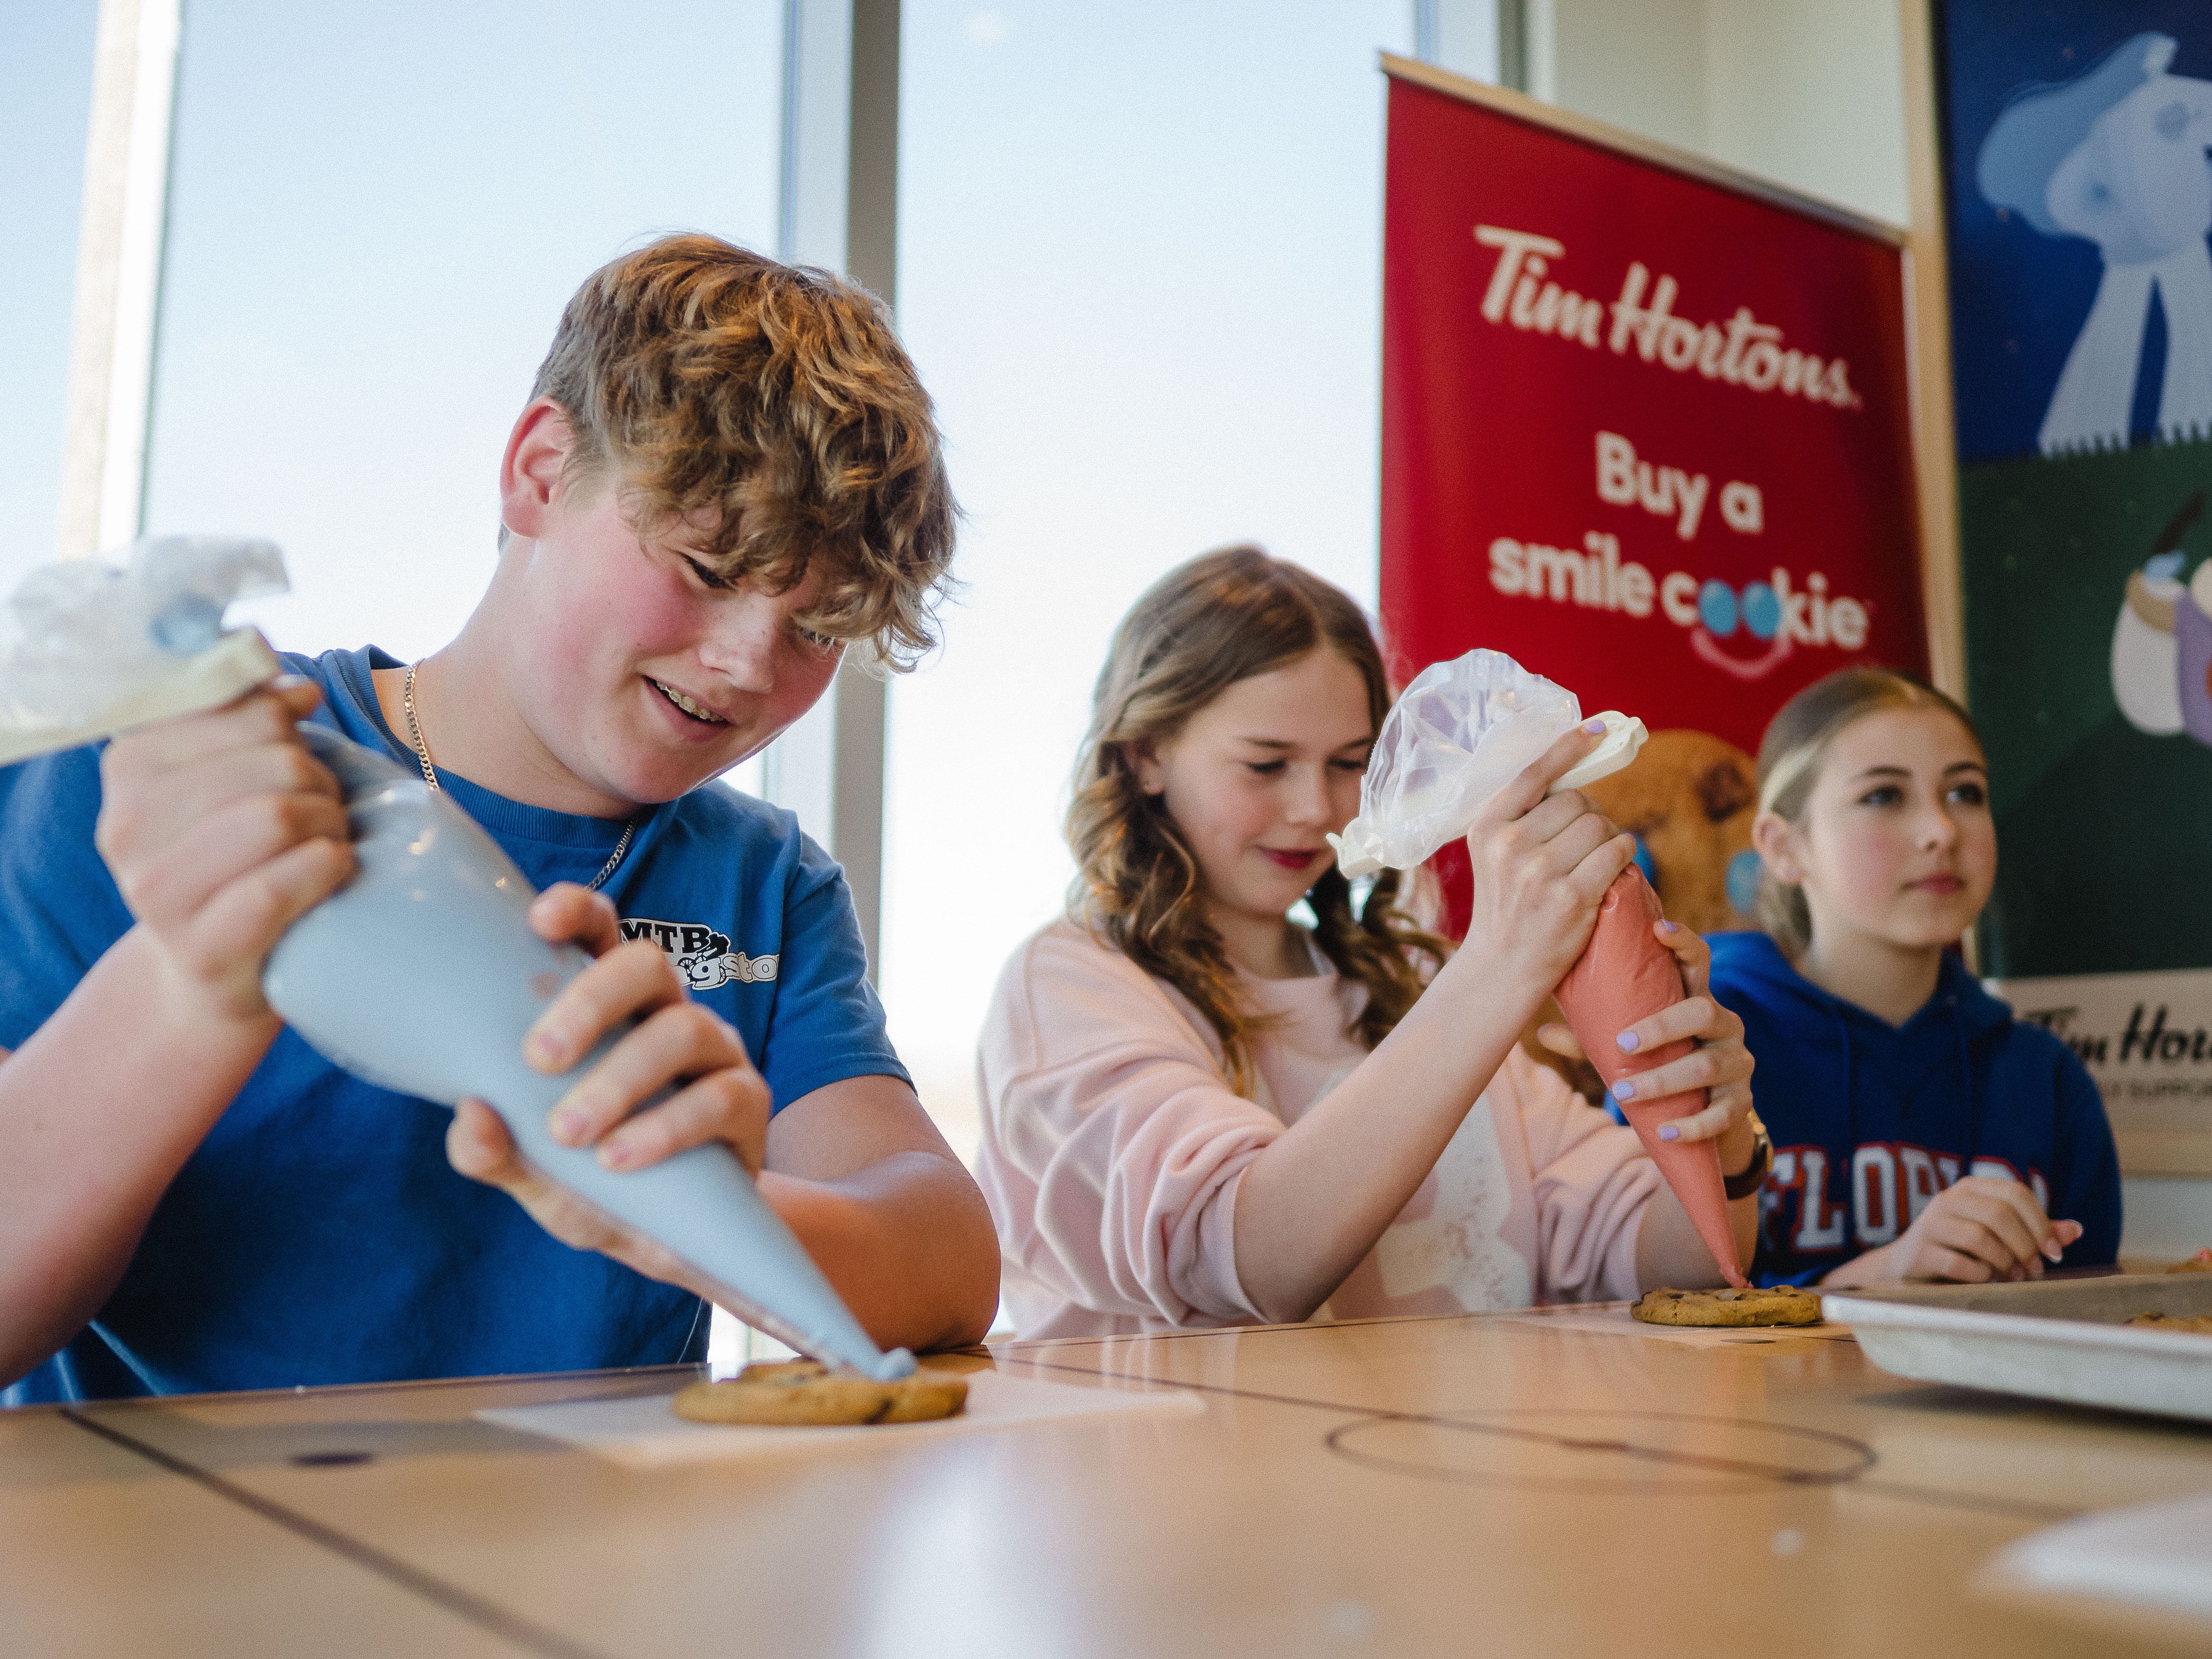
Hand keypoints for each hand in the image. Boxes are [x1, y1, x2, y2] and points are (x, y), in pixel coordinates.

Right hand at [96, 678, 355, 1023]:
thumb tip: (299, 688)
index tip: (294, 755)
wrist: (212, 967)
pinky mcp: (200, 947)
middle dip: (319, 783)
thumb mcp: (233, 777)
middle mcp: (127, 826)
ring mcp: (156, 891)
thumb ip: (256, 718)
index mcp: (131, 766)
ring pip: (279, 818)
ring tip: (327, 840)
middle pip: (274, 765)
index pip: (245, 711)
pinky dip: (325, 868)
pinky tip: (332, 869)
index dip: (289, 730)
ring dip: (327, 825)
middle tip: (323, 809)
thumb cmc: (232, 856)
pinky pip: (276, 887)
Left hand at [444, 883, 772, 1286]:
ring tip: (570, 1132)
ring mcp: (716, 1053)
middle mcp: (668, 1013)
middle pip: (647, 964)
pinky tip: (621, 1160)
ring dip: (620, 1078)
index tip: (539, 919)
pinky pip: (719, 1098)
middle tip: (537, 1059)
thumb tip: (470, 1116)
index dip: (578, 911)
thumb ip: (496, 1150)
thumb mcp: (536, 1175)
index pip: (601, 934)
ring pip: (683, 1029)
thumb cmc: (598, 1187)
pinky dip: (666, 1128)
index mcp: (614, 1009)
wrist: (671, 1243)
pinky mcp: (748, 1104)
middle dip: (591, 1001)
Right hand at [1460, 722, 1639, 989]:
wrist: (1503, 964)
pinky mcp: (1571, 896)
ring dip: (1610, 837)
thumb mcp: (1496, 853)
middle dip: (1591, 815)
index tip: (1595, 729)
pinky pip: (1617, 852)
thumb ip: (1523, 816)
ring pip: (1601, 825)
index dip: (1568, 747)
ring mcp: (1539, 871)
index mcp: (1487, 826)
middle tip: (1584, 841)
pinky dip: (1623, 854)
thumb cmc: (1507, 904)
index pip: (1534, 773)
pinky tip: (1613, 866)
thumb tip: (1572, 771)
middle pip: (1577, 801)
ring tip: (1595, 858)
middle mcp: (1509, 844)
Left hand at [1538, 920, 1758, 1168]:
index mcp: (1695, 999)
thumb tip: (1541, 1032)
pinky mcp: (1741, 1101)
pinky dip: (1692, 1124)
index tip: (1657, 928)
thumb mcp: (1627, 1047)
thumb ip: (1590, 1037)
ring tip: (1623, 1093)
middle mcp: (1724, 1024)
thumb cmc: (1659, 1064)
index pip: (1697, 960)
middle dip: (1661, 1027)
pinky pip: (1722, 1112)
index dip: (1683, 941)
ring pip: (1706, 1066)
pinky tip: (1665, 1129)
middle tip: (1621, 1044)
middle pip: (1703, 1012)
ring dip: (1662, 1081)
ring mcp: (1737, 1062)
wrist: (1705, 1114)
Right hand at [1872, 1177, 2081, 1283]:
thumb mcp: (1999, 1237)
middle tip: (2034, 1270)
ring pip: (1980, 1237)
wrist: (1909, 1268)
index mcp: (1972, 1188)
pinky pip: (1960, 1263)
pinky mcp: (1920, 1251)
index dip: (2041, 1222)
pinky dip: (1980, 1275)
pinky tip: (1982, 1279)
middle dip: (2025, 1246)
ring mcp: (1931, 1223)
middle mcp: (1949, 1199)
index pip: (2015, 1192)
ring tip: (2010, 1277)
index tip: (2054, 1253)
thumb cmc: (1963, 1250)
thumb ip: (2034, 1232)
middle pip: (1999, 1214)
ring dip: (2004, 1263)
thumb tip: (2076, 1230)